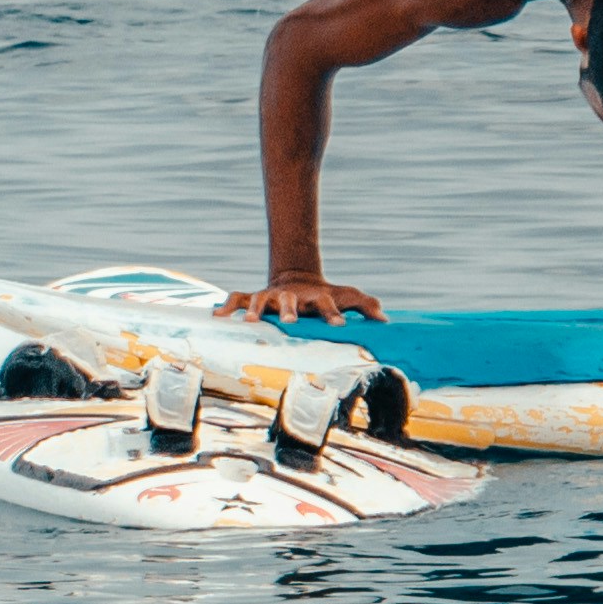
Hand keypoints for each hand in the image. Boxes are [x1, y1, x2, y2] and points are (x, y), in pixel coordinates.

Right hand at [227, 272, 380, 323]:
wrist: (299, 277)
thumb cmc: (325, 295)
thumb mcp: (347, 296)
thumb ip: (366, 305)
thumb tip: (385, 320)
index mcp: (315, 297)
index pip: (326, 304)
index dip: (333, 314)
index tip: (339, 326)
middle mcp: (292, 296)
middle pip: (290, 301)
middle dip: (289, 311)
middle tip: (290, 322)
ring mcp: (271, 296)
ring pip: (260, 299)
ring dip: (254, 308)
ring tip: (248, 321)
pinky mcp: (255, 297)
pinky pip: (237, 298)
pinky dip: (227, 305)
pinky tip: (216, 315)